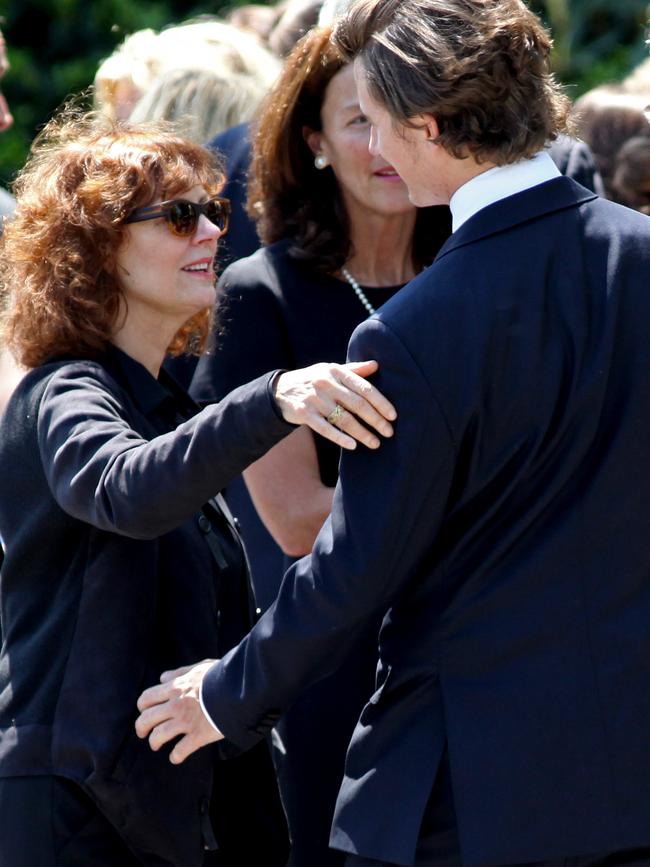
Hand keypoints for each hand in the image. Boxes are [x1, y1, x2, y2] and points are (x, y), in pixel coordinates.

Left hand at [135, 660, 222, 763]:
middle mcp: (176, 705)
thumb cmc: (222, 675)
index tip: (145, 712)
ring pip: (158, 736)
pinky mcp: (198, 735)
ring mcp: (186, 722)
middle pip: (147, 719)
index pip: (147, 698)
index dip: (142, 707)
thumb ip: (180, 672)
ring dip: (154, 742)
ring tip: (156, 745)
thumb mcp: (200, 667)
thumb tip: (164, 677)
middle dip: (141, 728)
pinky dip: (175, 756)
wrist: (240, 688)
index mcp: (175, 687)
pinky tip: (175, 757)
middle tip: (143, 732)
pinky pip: (180, 751)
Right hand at [274, 360, 395, 449]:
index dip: (381, 403)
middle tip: (389, 432)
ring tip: (375, 443)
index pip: (364, 388)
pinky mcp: (304, 413)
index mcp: (336, 371)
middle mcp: (326, 383)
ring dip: (362, 433)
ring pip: (344, 419)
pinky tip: (353, 446)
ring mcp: (314, 399)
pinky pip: (325, 428)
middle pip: (357, 405)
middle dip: (376, 420)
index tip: (393, 416)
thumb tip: (377, 365)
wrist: (281, 389)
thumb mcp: (331, 370)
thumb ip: (354, 370)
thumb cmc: (313, 379)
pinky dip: (340, 438)